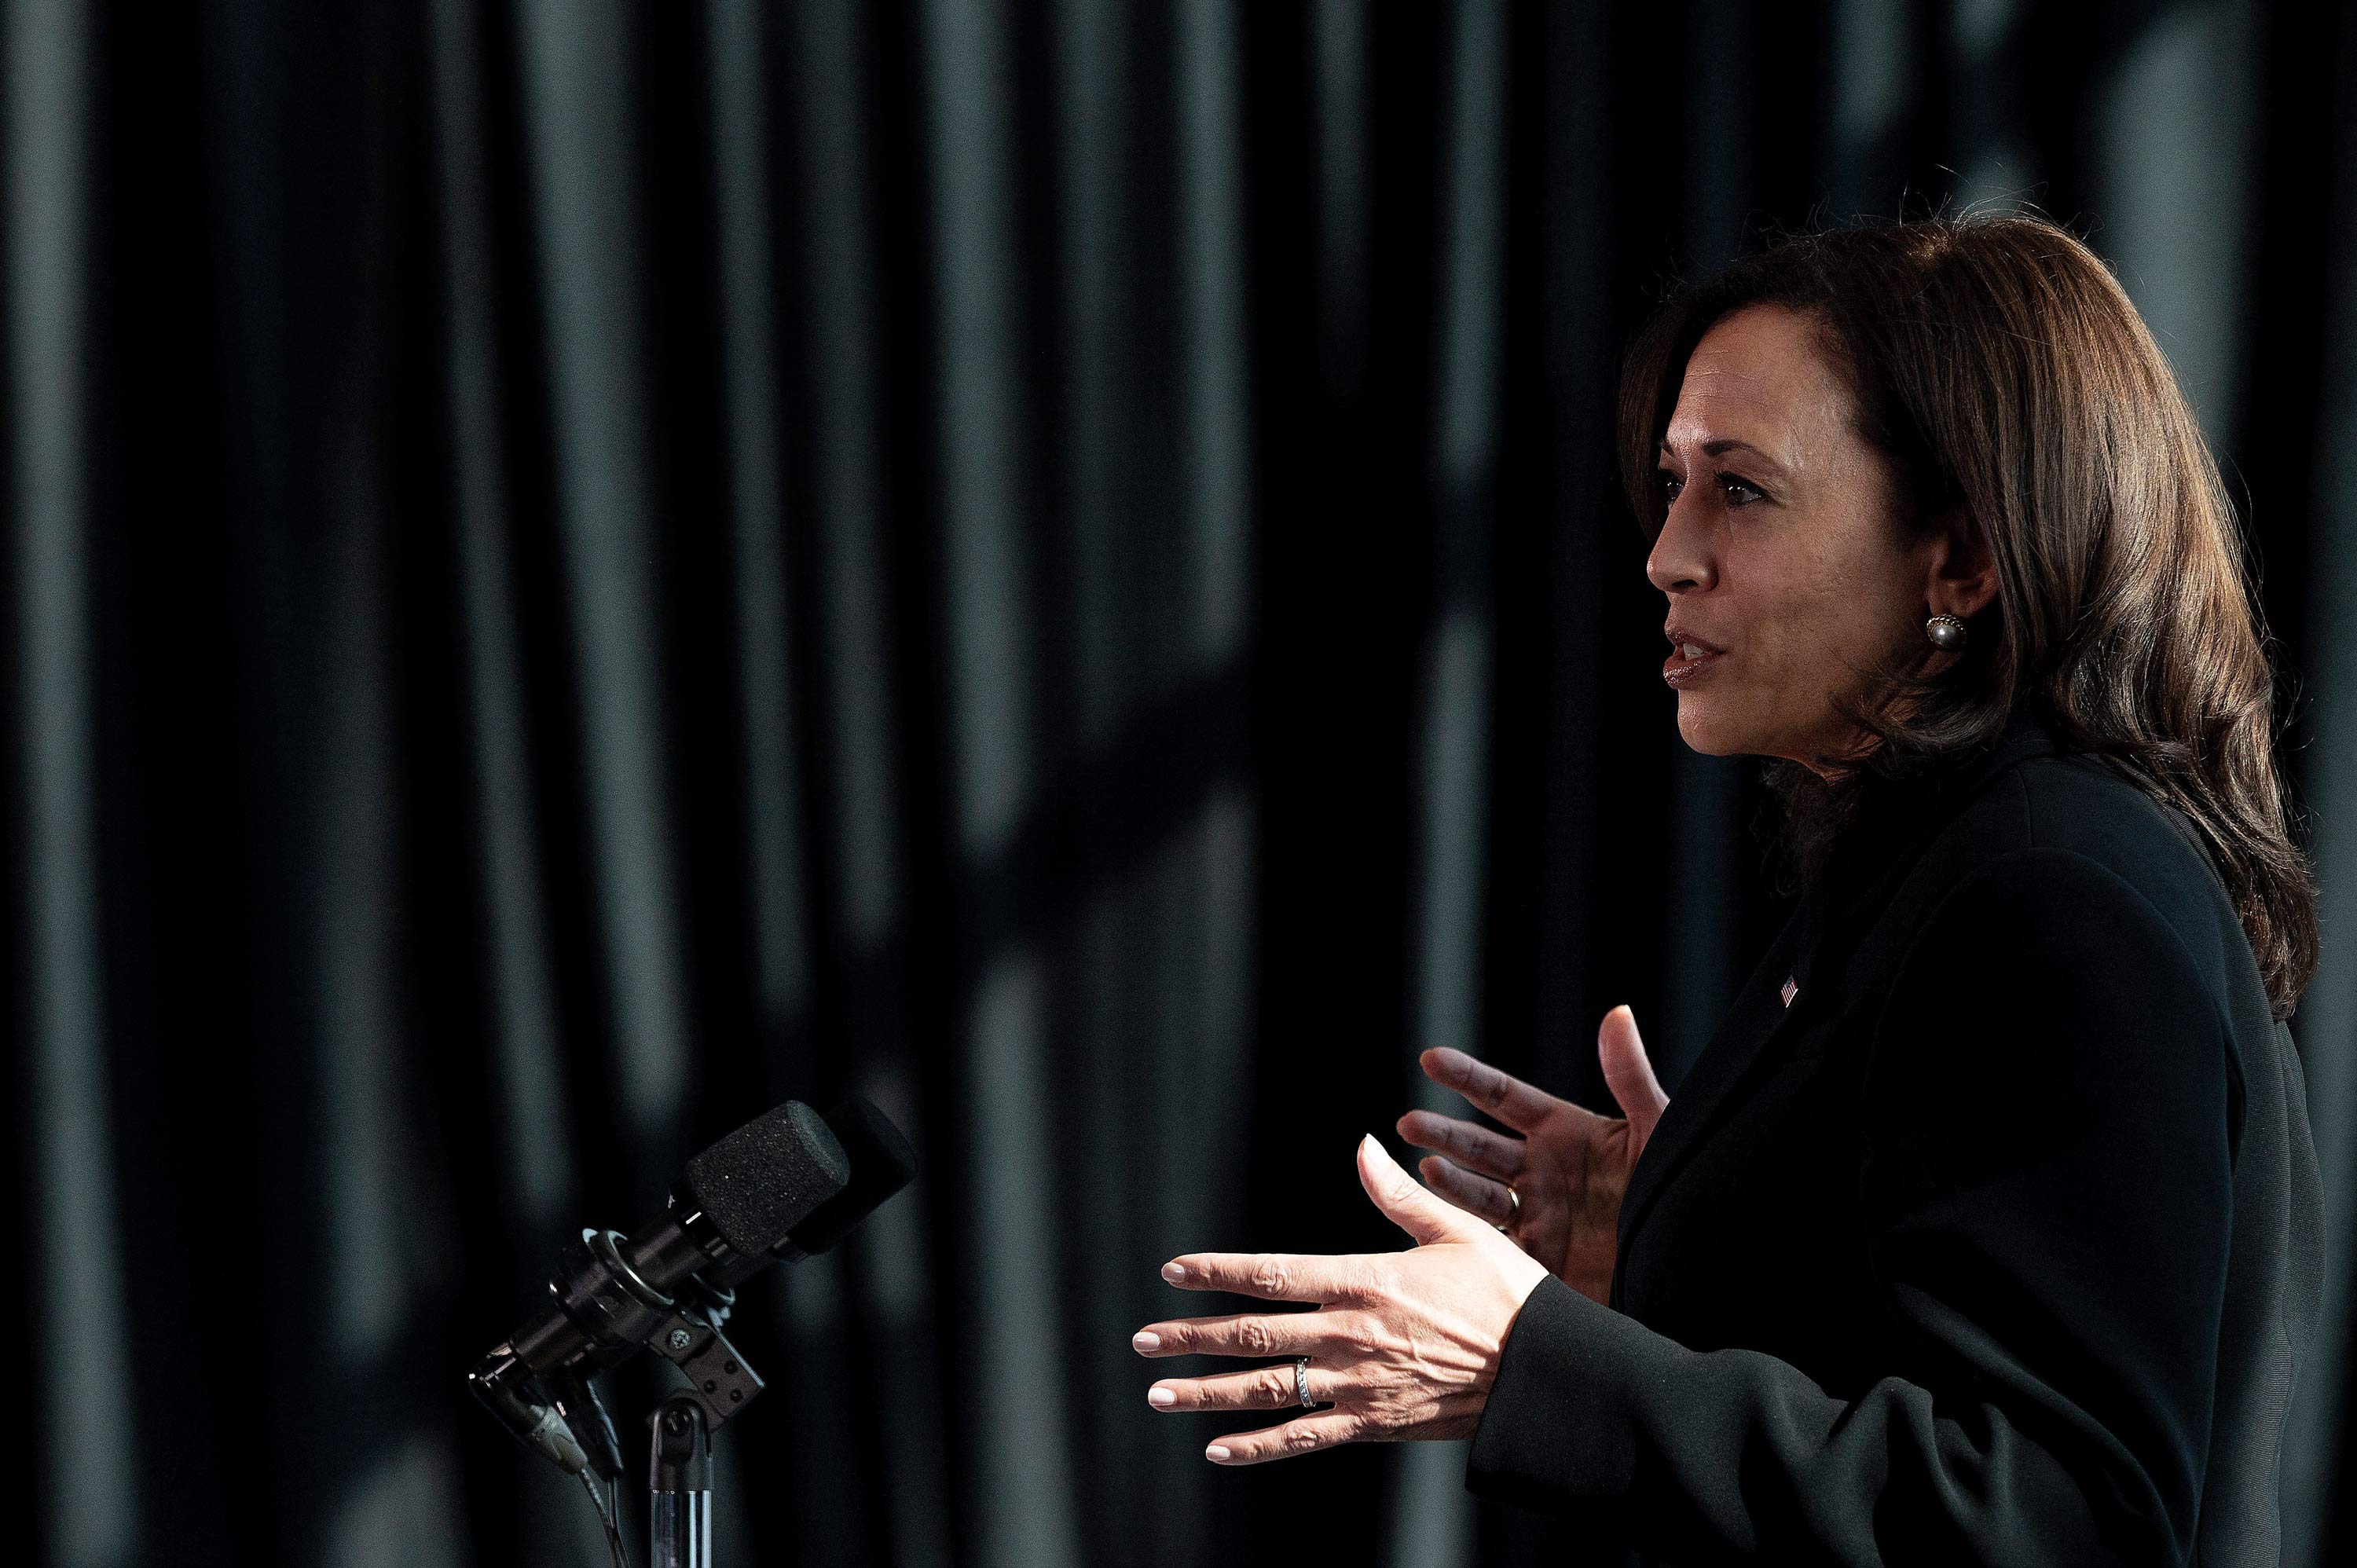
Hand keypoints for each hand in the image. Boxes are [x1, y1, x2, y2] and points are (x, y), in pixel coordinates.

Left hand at [1133, 1135, 1549, 1464]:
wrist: (1546, 1373)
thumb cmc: (1509, 1295)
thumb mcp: (1456, 1231)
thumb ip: (1399, 1194)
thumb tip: (1365, 1145)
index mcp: (1365, 1279)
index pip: (1273, 1273)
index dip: (1218, 1271)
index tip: (1174, 1271)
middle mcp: (1350, 1334)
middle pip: (1253, 1333)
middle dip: (1191, 1336)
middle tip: (1142, 1340)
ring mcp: (1357, 1384)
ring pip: (1266, 1389)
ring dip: (1206, 1393)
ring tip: (1158, 1393)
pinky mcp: (1373, 1424)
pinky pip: (1304, 1438)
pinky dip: (1258, 1447)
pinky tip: (1218, 1450)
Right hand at [1396, 1004, 1667, 1303]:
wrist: (1690, 1268)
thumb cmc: (1684, 1190)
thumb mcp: (1657, 1130)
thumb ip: (1630, 1076)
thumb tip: (1617, 1013)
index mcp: (1568, 1134)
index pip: (1505, 1097)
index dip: (1468, 1078)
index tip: (1431, 1058)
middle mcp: (1544, 1172)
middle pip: (1479, 1146)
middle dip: (1442, 1133)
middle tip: (1409, 1122)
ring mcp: (1538, 1216)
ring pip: (1476, 1193)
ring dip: (1447, 1180)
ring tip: (1423, 1168)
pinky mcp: (1538, 1262)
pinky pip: (1489, 1243)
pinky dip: (1461, 1231)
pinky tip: (1438, 1220)